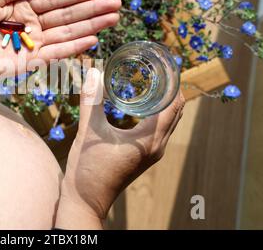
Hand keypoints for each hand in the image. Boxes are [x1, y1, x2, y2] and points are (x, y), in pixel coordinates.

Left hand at [0, 0, 120, 94]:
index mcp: (24, 7)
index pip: (57, 0)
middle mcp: (32, 25)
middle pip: (68, 17)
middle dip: (92, 10)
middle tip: (116, 5)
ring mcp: (32, 44)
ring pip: (67, 34)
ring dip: (90, 27)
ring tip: (112, 19)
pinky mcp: (29, 63)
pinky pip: (55, 54)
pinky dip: (73, 48)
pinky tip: (91, 40)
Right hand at [55, 68, 184, 228]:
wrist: (86, 199)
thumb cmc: (88, 169)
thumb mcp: (89, 132)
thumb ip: (91, 100)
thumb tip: (93, 72)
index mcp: (148, 140)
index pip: (172, 105)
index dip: (173, 83)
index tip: (168, 63)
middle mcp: (156, 147)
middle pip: (175, 112)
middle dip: (172, 88)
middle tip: (162, 67)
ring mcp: (152, 153)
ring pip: (169, 121)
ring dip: (167, 101)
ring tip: (156, 80)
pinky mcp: (144, 156)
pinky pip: (160, 129)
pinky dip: (158, 113)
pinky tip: (143, 103)